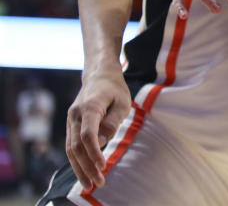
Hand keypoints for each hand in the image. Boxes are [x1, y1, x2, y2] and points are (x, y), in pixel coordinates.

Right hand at [66, 68, 130, 189]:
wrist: (99, 75)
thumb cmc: (115, 89)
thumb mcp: (122, 102)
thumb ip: (113, 122)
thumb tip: (102, 142)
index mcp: (89, 108)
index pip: (87, 135)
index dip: (94, 153)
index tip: (103, 166)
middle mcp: (75, 116)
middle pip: (77, 146)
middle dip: (87, 167)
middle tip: (98, 184)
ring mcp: (70, 121)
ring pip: (70, 149)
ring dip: (79, 169)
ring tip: (90, 185)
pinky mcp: (71, 126)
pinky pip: (71, 146)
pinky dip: (77, 161)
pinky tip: (84, 173)